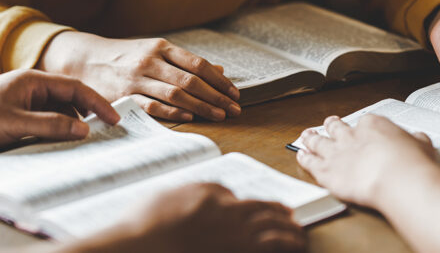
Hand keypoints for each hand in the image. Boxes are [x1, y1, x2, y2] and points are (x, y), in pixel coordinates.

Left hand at [0, 69, 119, 151]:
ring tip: (85, 141)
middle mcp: (30, 88)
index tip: (114, 119)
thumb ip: (52, 125)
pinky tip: (61, 143)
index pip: (76, 88)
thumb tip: (84, 129)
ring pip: (57, 111)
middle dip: (88, 113)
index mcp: (33, 80)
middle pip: (69, 98)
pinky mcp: (14, 116)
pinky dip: (56, 130)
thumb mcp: (16, 124)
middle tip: (106, 132)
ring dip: (71, 124)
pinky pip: (44, 121)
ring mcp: (22, 102)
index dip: (98, 103)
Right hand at [38, 32, 240, 121]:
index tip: (234, 93)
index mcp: (161, 47)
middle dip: (216, 97)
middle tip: (234, 110)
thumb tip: (220, 70)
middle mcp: (150, 61)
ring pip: (175, 94)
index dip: (219, 80)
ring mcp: (137, 79)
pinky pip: (153, 106)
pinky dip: (173, 112)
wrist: (85, 59)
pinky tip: (189, 118)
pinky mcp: (124, 96)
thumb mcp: (155, 51)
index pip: (198, 64)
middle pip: (191, 81)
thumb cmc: (126, 56)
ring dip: (201, 107)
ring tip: (219, 116)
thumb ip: (185, 61)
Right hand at [106, 183, 305, 252]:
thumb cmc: (145, 224)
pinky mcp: (238, 250)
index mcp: (210, 197)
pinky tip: (294, 245)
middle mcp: (227, 213)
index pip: (237, 198)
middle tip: (291, 218)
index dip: (256, 205)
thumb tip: (213, 197)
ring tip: (298, 235)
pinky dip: (285, 244)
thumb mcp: (167, 197)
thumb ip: (193, 193)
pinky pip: (270, 245)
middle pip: (261, 210)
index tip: (263, 209)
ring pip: (271, 228)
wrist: (141, 246)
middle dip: (278, 214)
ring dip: (288, 231)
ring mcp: (234, 235)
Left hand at [296, 115, 439, 206]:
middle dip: (331, 125)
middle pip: (336, 127)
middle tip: (329, 123)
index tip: (361, 129)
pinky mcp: (326, 171)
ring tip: (306, 135)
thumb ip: (415, 141)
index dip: (361, 127)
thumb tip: (418, 139)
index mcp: (372, 125)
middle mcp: (350, 136)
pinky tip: (300, 156)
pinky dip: (304, 158)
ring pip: (318, 141)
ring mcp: (336, 153)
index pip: (364, 122)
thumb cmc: (411, 163)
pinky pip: (310, 162)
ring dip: (311, 138)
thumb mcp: (421, 145)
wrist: (396, 178)